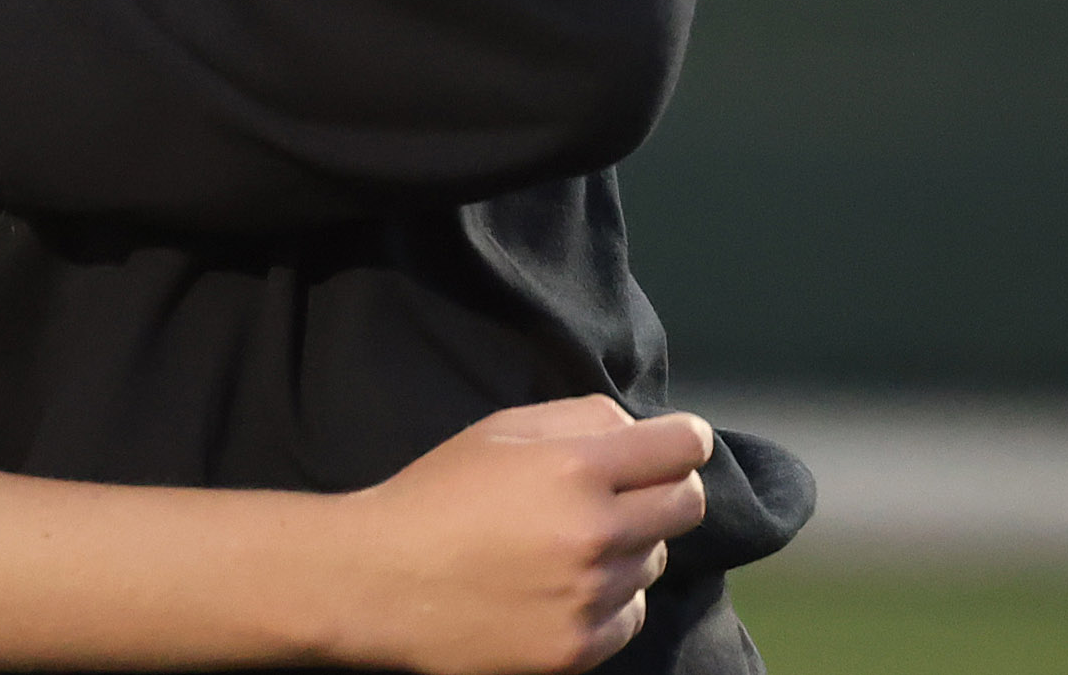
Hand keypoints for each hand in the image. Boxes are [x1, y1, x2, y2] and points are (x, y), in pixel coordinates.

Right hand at [322, 399, 710, 674]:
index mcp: (575, 468)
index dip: (684, 439)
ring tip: (572, 542)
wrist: (381, 581)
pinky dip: (611, 598)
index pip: (682, 447)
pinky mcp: (579, 648)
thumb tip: (638, 431)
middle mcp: (595, 533)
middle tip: (629, 491)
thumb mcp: (499, 431)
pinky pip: (631, 614)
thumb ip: (579, 417)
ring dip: (631, 546)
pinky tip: (564, 585)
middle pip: (686, 505)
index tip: (675, 444)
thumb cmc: (437, 494)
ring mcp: (590, 598)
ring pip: (657, 561)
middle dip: (666, 489)